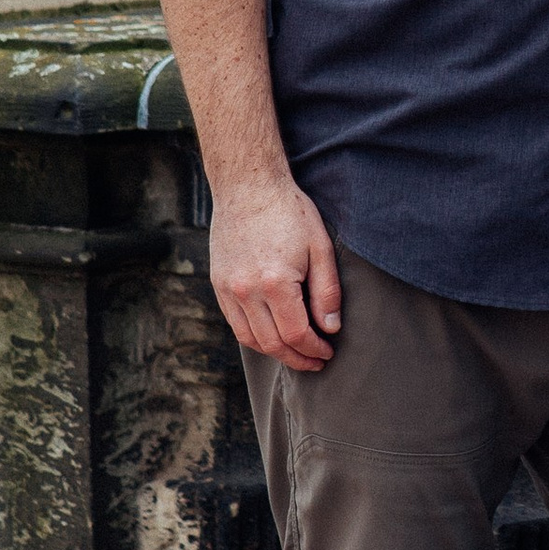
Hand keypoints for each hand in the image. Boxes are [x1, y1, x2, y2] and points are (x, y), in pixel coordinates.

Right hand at [210, 172, 341, 369]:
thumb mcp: (320, 247)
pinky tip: (272, 337)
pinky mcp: (218, 285)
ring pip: (250, 339)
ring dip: (274, 352)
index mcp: (275, 283)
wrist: (248, 187)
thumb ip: (327, 291)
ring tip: (296, 354)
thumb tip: (330, 328)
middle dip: (296, 358)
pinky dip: (254, 338)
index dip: (313, 349)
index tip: (328, 353)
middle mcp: (246, 291)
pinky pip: (235, 324)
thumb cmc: (290, 212)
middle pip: (272, 343)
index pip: (296, 334)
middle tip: (316, 361)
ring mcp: (227, 290)